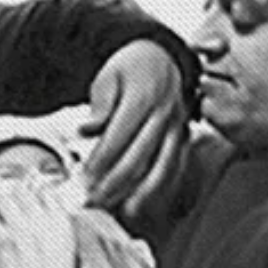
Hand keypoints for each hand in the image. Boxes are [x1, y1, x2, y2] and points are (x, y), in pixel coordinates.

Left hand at [0, 185, 86, 267]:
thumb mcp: (63, 250)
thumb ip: (53, 225)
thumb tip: (37, 210)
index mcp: (60, 223)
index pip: (43, 191)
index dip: (28, 194)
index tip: (18, 199)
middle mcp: (41, 221)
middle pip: (18, 191)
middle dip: (7, 197)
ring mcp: (20, 229)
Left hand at [83, 39, 186, 217]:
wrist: (162, 55)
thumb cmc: (130, 66)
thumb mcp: (109, 76)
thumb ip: (100, 106)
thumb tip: (85, 130)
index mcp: (142, 97)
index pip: (117, 138)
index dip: (99, 163)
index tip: (83, 181)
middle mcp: (163, 115)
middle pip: (138, 157)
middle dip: (115, 184)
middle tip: (95, 203)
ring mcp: (177, 128)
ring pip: (162, 167)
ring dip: (142, 193)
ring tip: (124, 213)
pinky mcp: (184, 137)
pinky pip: (176, 167)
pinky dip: (163, 188)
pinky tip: (148, 201)